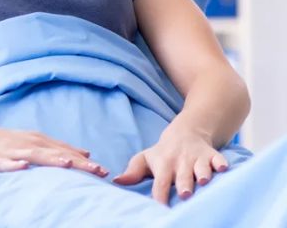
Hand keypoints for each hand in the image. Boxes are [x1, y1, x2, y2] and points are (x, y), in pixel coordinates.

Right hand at [0, 117, 107, 176]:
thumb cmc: (5, 140)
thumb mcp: (34, 141)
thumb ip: (58, 148)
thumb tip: (85, 153)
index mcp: (39, 142)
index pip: (66, 152)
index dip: (85, 161)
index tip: (105, 172)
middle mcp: (29, 144)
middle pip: (56, 154)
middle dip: (77, 162)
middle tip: (98, 170)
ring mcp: (11, 150)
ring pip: (34, 156)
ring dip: (51, 159)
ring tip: (67, 164)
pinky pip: (4, 163)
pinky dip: (13, 164)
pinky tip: (22, 167)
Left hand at [113, 122, 228, 203]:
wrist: (185, 132)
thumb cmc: (162, 153)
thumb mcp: (145, 159)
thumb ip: (132, 172)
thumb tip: (116, 181)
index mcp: (163, 165)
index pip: (160, 182)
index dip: (160, 194)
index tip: (161, 208)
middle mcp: (180, 162)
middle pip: (182, 176)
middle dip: (184, 184)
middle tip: (185, 194)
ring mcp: (197, 158)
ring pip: (201, 167)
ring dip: (203, 173)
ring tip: (204, 181)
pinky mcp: (212, 155)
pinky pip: (218, 158)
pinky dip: (221, 163)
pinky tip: (223, 168)